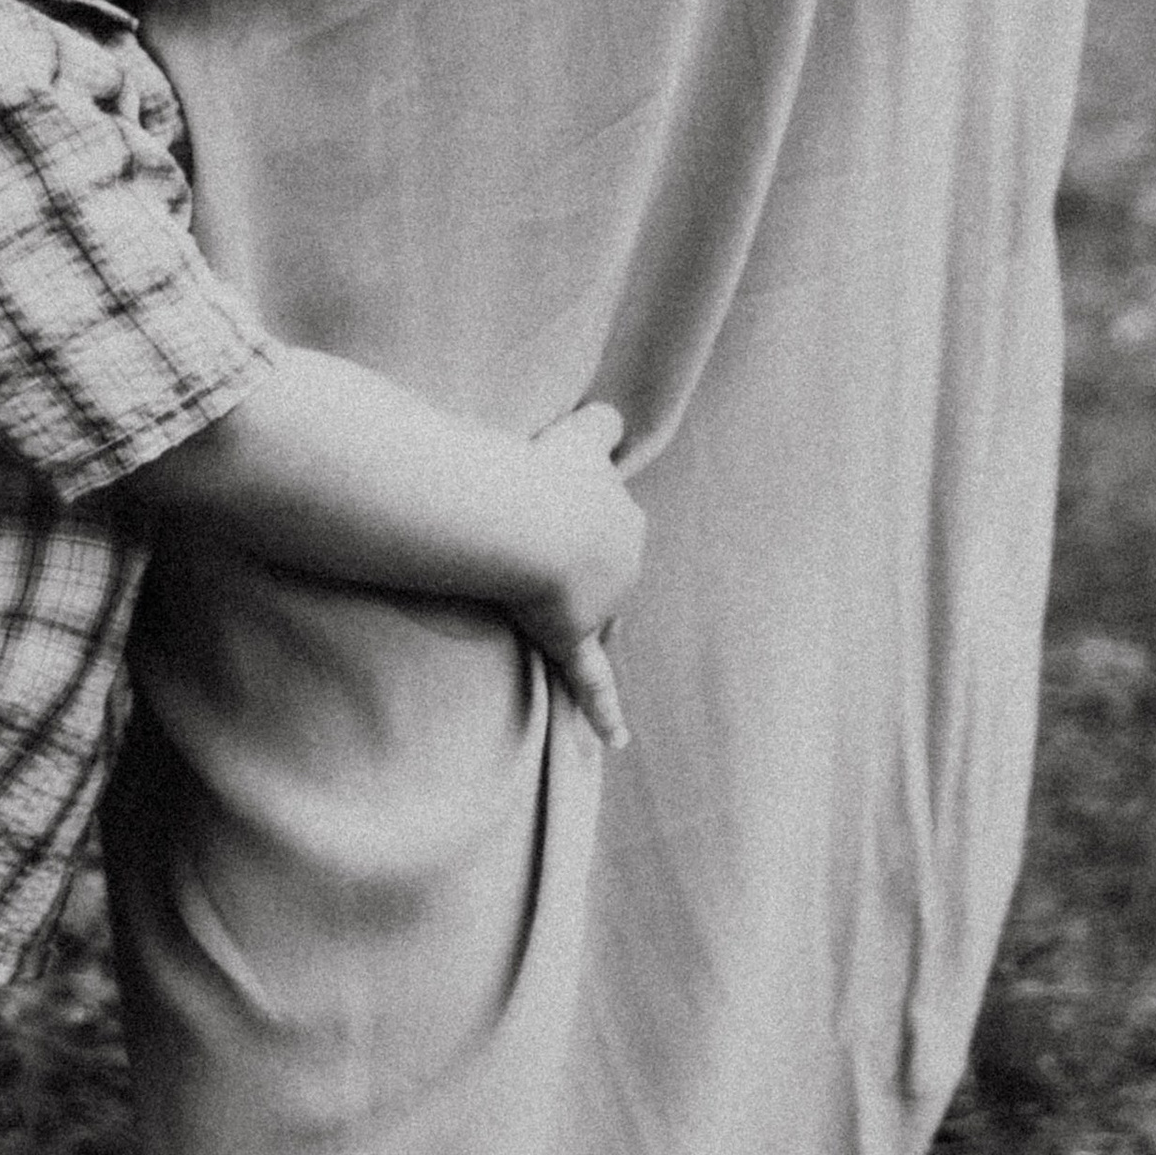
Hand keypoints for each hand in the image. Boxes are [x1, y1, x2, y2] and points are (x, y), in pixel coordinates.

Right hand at [509, 402, 644, 750]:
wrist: (532, 518)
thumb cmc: (544, 470)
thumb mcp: (581, 431)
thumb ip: (604, 421)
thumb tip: (616, 413)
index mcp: (623, 516)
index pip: (609, 520)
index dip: (578, 516)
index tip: (553, 509)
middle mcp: (623, 561)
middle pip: (604, 571)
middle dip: (577, 568)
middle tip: (532, 556)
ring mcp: (602, 602)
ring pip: (594, 615)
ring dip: (572, 615)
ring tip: (534, 602)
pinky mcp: (573, 636)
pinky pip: (591, 679)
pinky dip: (605, 711)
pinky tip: (618, 741)